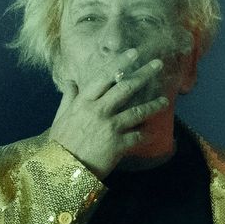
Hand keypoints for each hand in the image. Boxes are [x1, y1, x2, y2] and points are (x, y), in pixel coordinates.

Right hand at [47, 49, 169, 177]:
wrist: (61, 170)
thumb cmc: (59, 143)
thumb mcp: (60, 117)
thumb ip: (68, 98)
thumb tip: (70, 82)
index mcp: (84, 102)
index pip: (105, 77)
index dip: (120, 63)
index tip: (134, 53)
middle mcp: (99, 110)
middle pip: (126, 87)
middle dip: (144, 74)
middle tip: (158, 64)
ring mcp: (110, 127)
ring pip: (138, 111)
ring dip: (153, 105)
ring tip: (165, 101)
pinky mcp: (118, 144)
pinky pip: (138, 137)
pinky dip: (146, 134)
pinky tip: (152, 132)